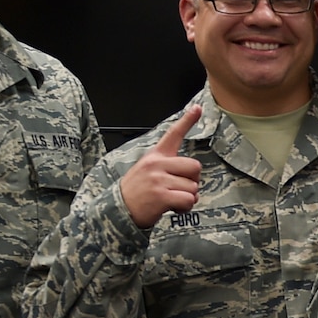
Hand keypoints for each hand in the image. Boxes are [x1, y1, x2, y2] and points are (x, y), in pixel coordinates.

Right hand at [120, 106, 202, 227]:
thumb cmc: (138, 190)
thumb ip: (168, 165)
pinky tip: (174, 207)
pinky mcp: (161, 196)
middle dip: (193, 181)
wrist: (119, 209)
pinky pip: (188, 200)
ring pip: (193, 187)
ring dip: (188, 197)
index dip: (187, 121)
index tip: (198, 108)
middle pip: (195, 167)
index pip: (173, 134)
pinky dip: (185, 207)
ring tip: (172, 199)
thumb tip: (193, 172)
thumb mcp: (147, 169)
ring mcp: (158, 180)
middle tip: (179, 188)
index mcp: (155, 155)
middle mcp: (157, 164)